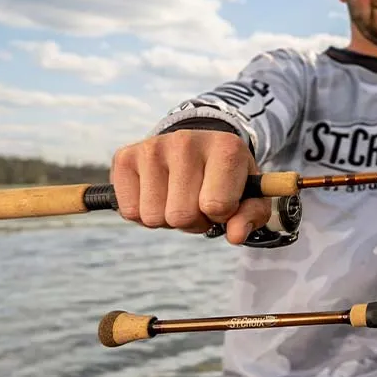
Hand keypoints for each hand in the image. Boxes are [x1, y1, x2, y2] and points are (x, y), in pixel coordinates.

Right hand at [110, 129, 270, 244]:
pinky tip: (158, 194)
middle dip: (193, 221)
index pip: (216, 205)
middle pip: (181, 215)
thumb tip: (235, 236)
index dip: (221, 215)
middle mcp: (187, 141)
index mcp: (226, 147)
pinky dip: (144, 214)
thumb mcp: (250, 197)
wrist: (197, 150)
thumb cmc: (227, 180)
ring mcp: (153, 146)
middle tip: (199, 203)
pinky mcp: (125, 157)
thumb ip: (251, 217)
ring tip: (179, 198)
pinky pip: (130, 212)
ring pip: (153, 217)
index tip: (224, 203)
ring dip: (168, 220)